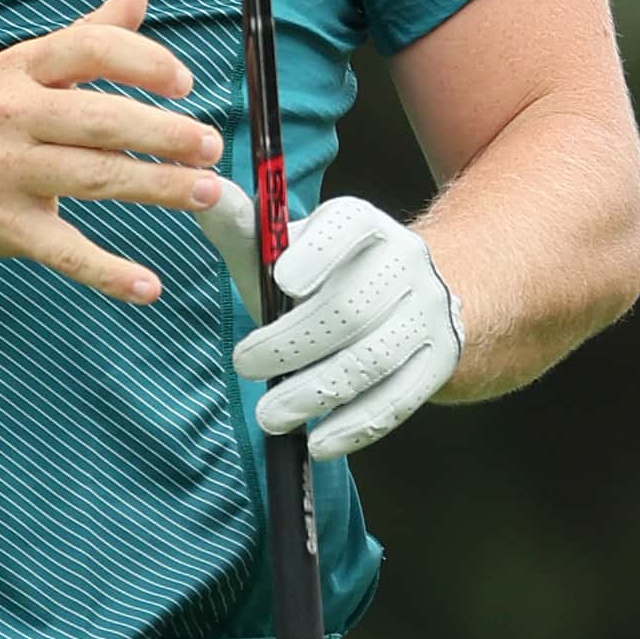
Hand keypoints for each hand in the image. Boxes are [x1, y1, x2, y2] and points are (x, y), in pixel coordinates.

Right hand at [0, 0, 227, 308]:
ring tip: (206, 193)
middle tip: (211, 145)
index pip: (90, 49)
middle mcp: (11, 115)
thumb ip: (86, 33)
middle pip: (100, 118)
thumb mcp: (15, 68)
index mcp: (20, 69)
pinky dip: (108, 272)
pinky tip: (147, 286)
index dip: (144, 62)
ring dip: (157, 187)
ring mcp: (4, 173)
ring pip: (94, 177)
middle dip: (164, 132)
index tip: (184, 82)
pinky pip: (64, 252)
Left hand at [214, 188, 462, 455]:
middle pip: (350, 307)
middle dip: (292, 342)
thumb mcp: (286, 249)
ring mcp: (429, 312)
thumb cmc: (325, 278)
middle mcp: (404, 260)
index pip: (347, 226)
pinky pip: (399, 399)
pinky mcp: (439, 360)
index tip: (283, 280)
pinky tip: (319, 444)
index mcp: (363, 224)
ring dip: (317, 393)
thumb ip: (243, 228)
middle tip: (244, 365)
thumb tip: (200, 193)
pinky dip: (356, 426)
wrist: (411, 301)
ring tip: (271, 417)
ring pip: (373, 359)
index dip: (318, 253)